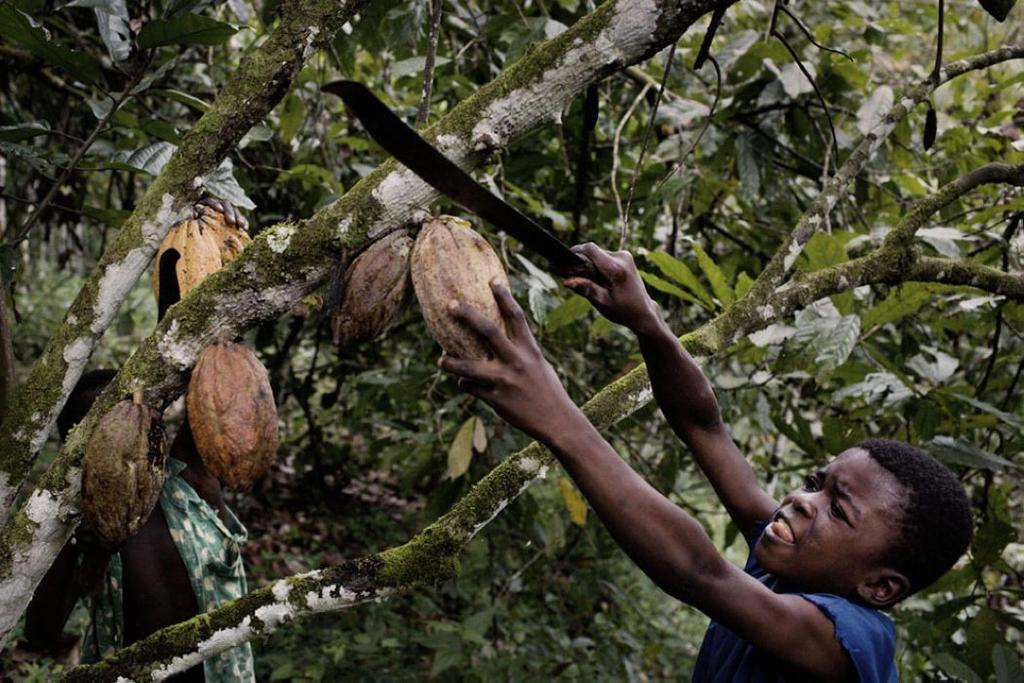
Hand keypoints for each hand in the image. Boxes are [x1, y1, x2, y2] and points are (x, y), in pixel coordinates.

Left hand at [192, 197, 249, 233]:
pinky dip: (243, 223)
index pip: (211, 201)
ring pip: (235, 211)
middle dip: (230, 212)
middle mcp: (217, 207)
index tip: (219, 210)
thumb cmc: (192, 231)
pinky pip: (240, 219)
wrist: (202, 242)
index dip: (215, 204)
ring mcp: (226, 213)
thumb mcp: (190, 224)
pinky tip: (245, 229)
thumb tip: (192, 215)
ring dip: (239, 217)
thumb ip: (191, 218)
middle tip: (231, 221)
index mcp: (205, 205)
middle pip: (226, 204)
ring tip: (242, 226)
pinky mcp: (234, 220)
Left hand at [440, 281, 580, 442]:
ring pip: (470, 368)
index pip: (516, 317)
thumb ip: (519, 350)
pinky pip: (472, 389)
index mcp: (530, 350)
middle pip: (488, 331)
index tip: (492, 280)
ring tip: (441, 360)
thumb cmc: (545, 389)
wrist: (556, 421)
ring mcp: (505, 381)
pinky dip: (465, 384)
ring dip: (451, 363)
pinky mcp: (497, 400)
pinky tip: (464, 383)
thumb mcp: (537, 364)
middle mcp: (517, 361)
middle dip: (468, 315)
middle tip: (450, 304)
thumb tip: (496, 339)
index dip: (504, 297)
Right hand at [563, 243, 661, 335]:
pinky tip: (601, 279)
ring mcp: (625, 256)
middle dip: (583, 262)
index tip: (565, 259)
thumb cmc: (623, 310)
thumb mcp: (602, 302)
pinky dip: (599, 265)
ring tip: (592, 282)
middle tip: (576, 278)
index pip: (591, 249)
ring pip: (599, 254)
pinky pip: (605, 256)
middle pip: (594, 252)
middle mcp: (622, 258)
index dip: (576, 251)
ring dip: (591, 264)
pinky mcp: (626, 257)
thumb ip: (585, 288)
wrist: (643, 312)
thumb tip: (566, 281)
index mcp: (616, 269)